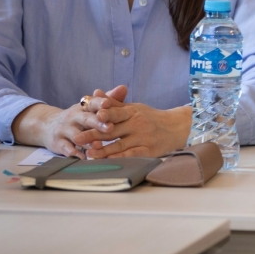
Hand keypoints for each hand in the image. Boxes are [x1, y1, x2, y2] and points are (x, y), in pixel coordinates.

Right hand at [11, 102, 108, 157]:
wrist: (49, 126)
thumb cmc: (79, 117)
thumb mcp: (91, 107)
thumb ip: (109, 99)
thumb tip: (124, 88)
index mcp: (84, 106)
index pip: (92, 102)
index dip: (100, 103)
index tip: (108, 104)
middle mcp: (74, 116)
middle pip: (86, 119)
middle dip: (98, 123)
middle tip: (110, 128)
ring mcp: (64, 129)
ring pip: (76, 135)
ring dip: (87, 141)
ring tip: (98, 146)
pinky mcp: (58, 142)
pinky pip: (66, 148)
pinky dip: (74, 153)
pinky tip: (83, 158)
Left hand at [73, 85, 189, 157]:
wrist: (176, 128)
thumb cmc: (150, 117)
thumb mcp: (133, 107)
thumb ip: (113, 103)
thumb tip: (95, 93)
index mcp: (133, 112)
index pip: (117, 112)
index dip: (107, 113)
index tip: (94, 114)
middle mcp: (138, 125)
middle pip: (114, 130)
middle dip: (95, 134)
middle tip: (78, 137)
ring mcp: (143, 139)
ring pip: (120, 145)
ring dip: (104, 150)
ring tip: (88, 153)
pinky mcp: (148, 151)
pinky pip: (131, 155)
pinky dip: (119, 158)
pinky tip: (108, 161)